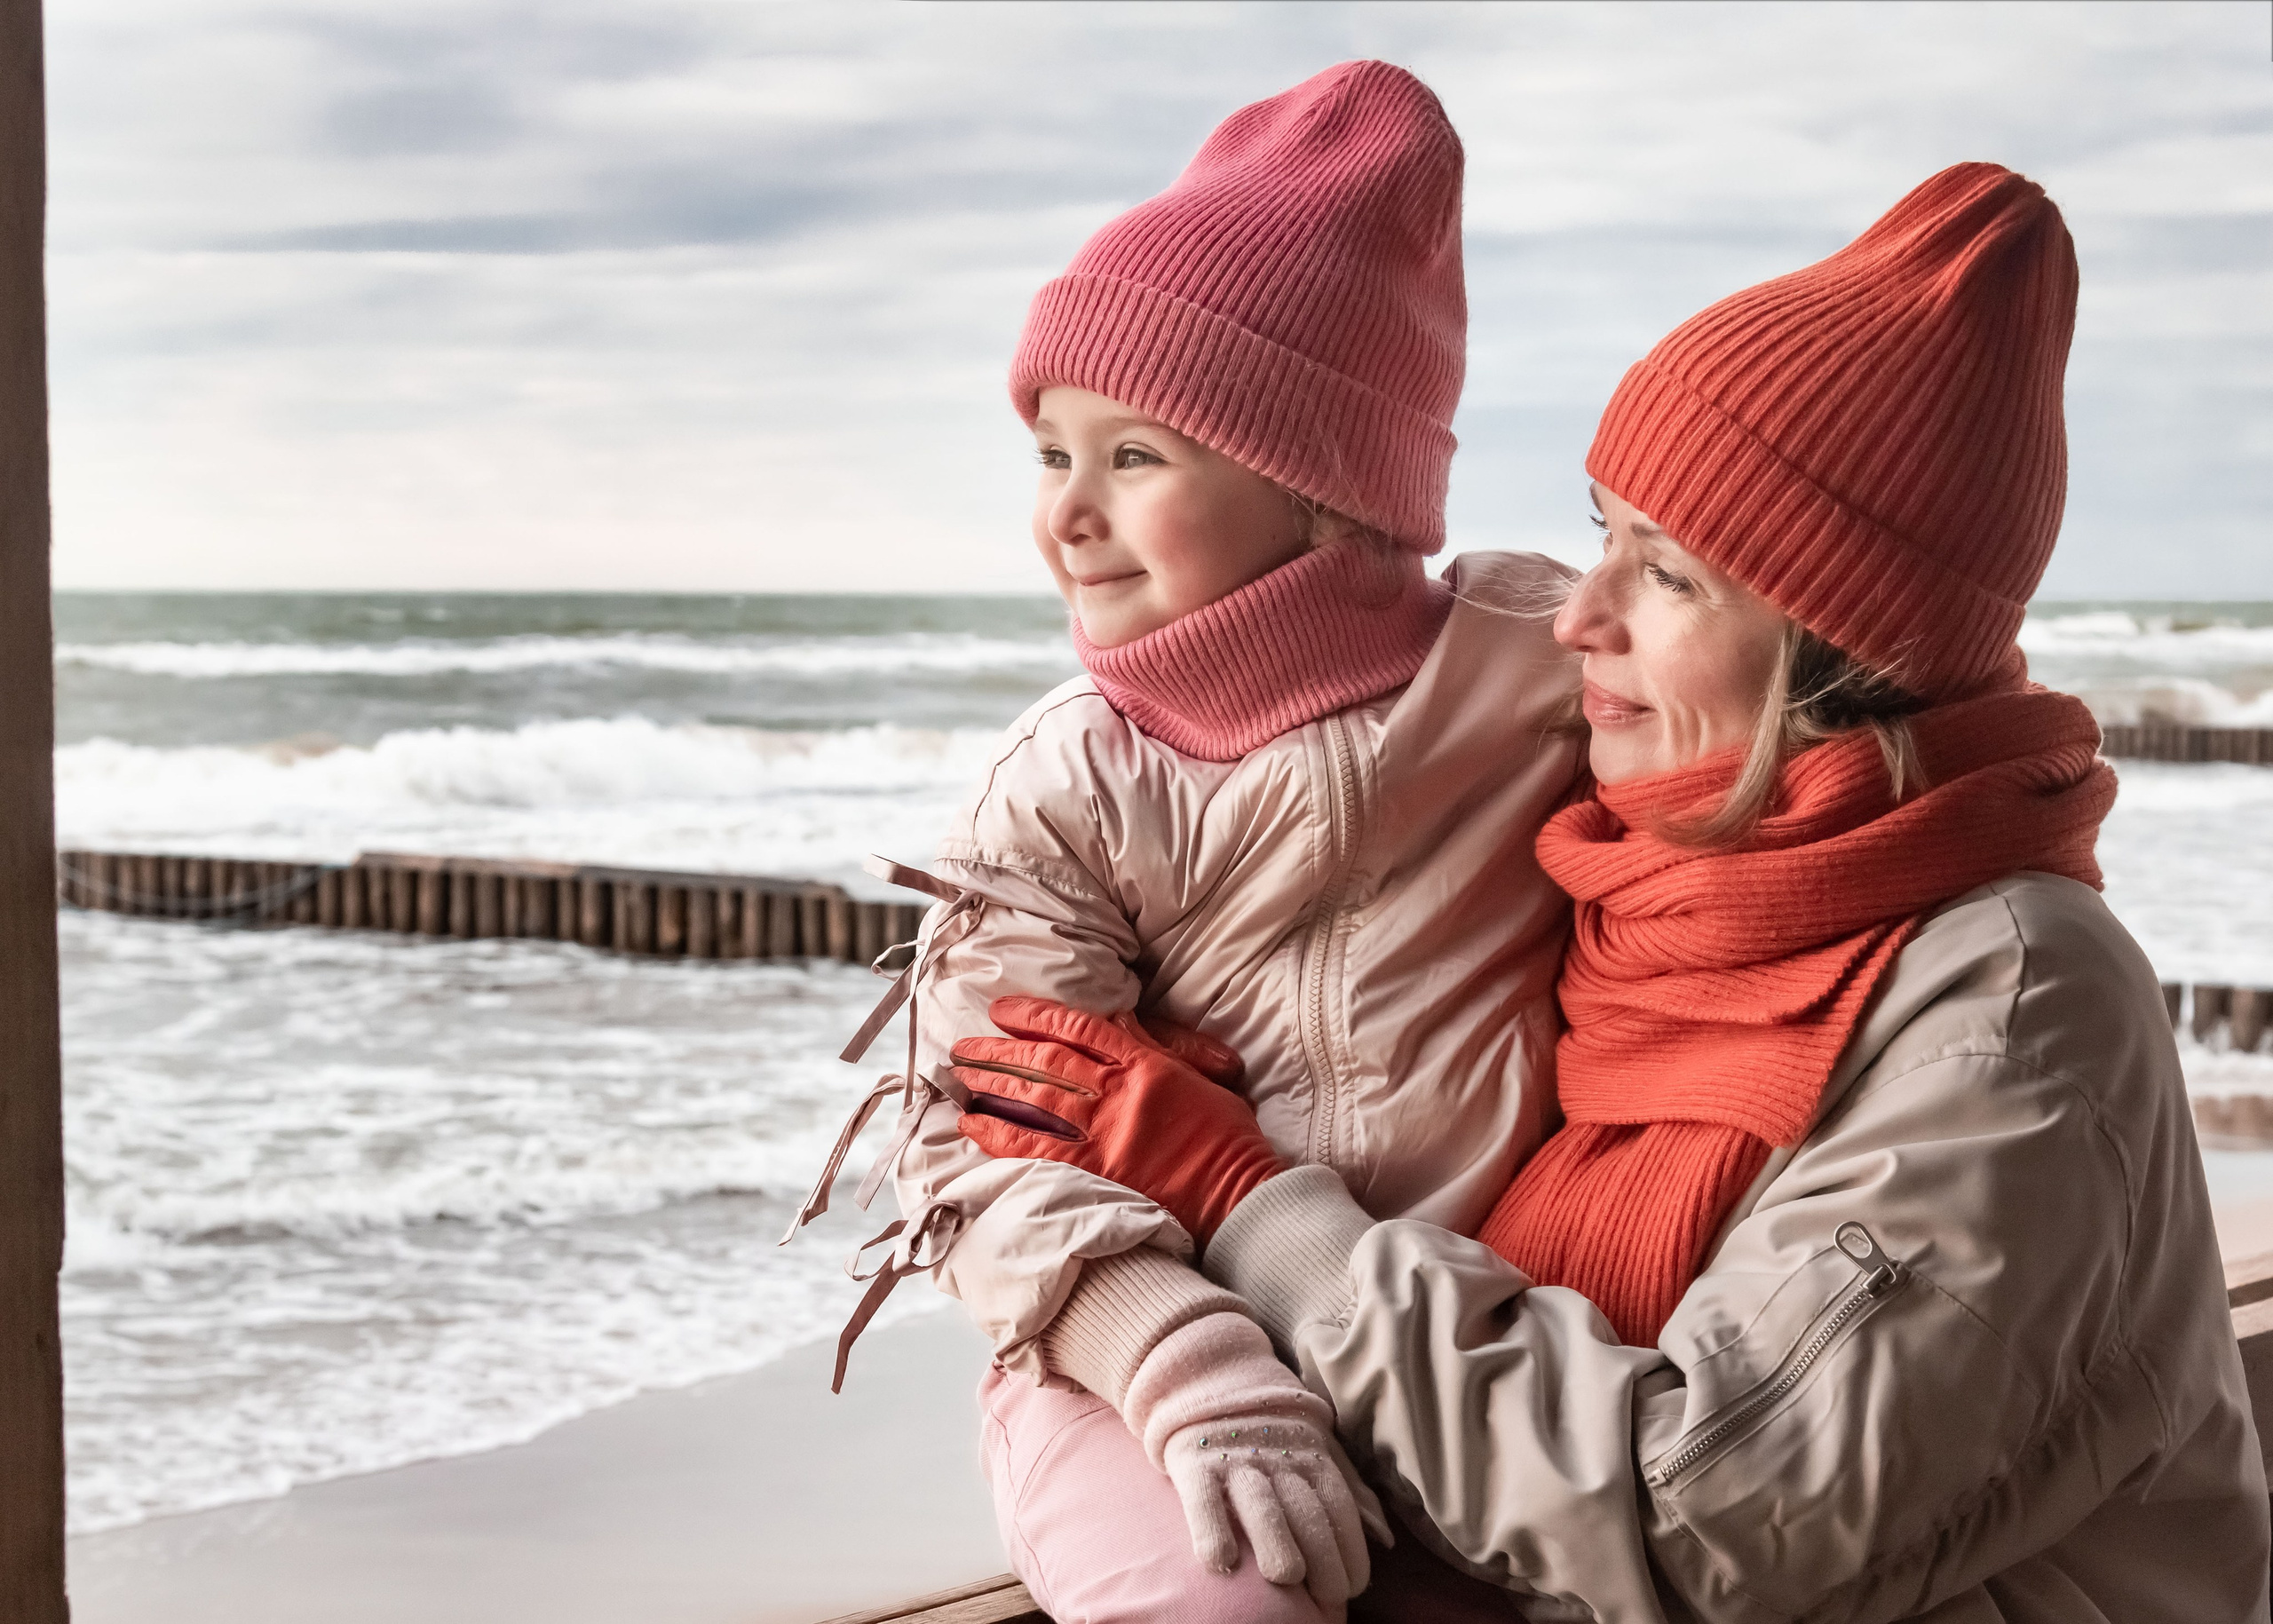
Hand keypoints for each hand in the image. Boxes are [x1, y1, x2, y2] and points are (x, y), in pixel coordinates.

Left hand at [951, 997, 1283, 1244]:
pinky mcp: (1098, 1170)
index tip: (1004, 1010)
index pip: (1081, 1028)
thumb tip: (1127, 1024)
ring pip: (1036, 1097)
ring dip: (992, 1084)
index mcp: (1148, 1063)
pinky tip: (972, 1126)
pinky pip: (1036, 1149)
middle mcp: (1121, 1091)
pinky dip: (1000, 1136)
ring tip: (959, 1075)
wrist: (1240, 1191)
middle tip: (964, 1044)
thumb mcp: (1202, 1077)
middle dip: (1000, 1048)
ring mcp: (1107, 1131)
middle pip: (1047, 1059)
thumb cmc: (1230, 1137)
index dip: (1037, 1015)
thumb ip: (1162, 1049)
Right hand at [1128, 1312, 1385, 1608]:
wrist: (1210, 1375)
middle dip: (1322, 1554)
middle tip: (1329, 1596)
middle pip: (1305, 1509)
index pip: (1337, 1505)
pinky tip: (1221, 1561)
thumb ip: (1350, 1493)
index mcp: (1311, 1455)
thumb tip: (1386, 1538)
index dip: (1350, 1547)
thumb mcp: (1318, 1449)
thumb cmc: (1272, 1430)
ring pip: (1260, 1503)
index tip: (1354, 1586)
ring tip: (1287, 1576)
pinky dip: (1211, 1528)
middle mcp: (1277, 1457)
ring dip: (1276, 1539)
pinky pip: (1202, 1498)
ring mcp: (1235, 1459)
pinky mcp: (1194, 1463)